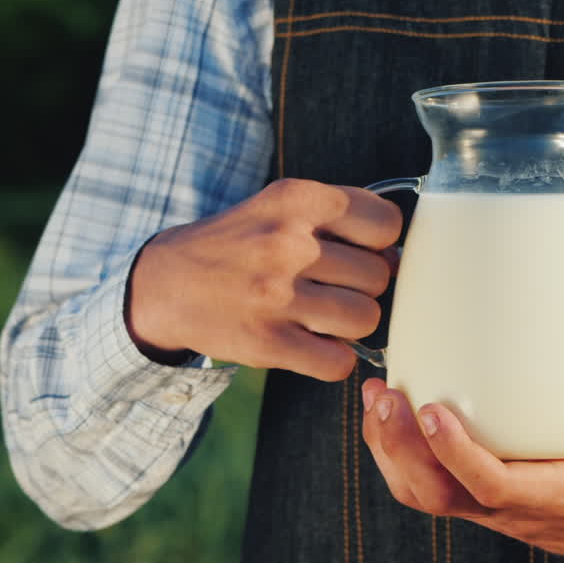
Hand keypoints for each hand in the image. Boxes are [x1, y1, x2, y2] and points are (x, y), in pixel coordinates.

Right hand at [126, 178, 401, 379]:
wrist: (165, 284)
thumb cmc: (239, 244)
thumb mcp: (280, 206)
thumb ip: (339, 220)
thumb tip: (398, 257)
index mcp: (297, 200)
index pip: (385, 223)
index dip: (381, 242)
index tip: (359, 250)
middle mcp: (288, 244)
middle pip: (379, 276)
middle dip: (364, 285)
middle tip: (334, 286)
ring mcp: (277, 295)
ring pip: (366, 319)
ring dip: (351, 322)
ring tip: (325, 315)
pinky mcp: (267, 342)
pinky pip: (338, 362)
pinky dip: (333, 359)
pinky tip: (313, 343)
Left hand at [361, 367, 563, 562]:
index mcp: (555, 497)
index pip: (492, 485)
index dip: (455, 454)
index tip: (432, 410)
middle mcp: (512, 508)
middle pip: (436, 495)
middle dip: (399, 450)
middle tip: (385, 396)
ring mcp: (490, 505)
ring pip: (421, 494)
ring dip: (388, 450)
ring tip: (376, 396)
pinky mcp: (479, 494)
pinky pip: (426, 483)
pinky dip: (399, 450)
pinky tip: (394, 407)